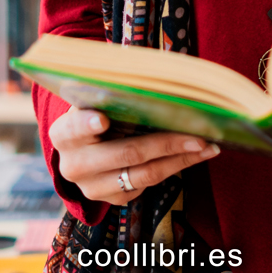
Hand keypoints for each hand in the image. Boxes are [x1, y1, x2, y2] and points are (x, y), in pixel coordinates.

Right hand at [48, 105, 220, 205]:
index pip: (74, 128)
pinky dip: (176, 167)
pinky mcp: (113, 200)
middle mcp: (74, 165)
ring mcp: (94, 188)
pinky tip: (196, 153)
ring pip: (143, 174)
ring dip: (180, 158)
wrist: (83, 151)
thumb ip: (113, 91)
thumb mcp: (95, 100)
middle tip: (196, 134)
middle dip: (165, 143)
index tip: (103, 119)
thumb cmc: (95, 112)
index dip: (86, 123)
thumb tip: (152, 72)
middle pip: (125, 153)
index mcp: (64, 133)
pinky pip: (150, 185)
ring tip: (207, 145)